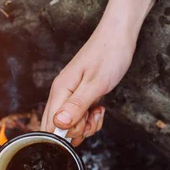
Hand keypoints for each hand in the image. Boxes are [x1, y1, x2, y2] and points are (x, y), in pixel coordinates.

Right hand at [41, 18, 135, 145]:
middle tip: (92, 116)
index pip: (50, 124)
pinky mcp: (80, 96)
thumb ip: (77, 105)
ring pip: (71, 124)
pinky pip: (80, 117)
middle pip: (58, 127)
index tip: (82, 125)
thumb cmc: (109, 55)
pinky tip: (99, 108)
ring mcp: (70, 95)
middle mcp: (61, 94)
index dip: (66, 133)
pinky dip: (91, 119)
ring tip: (97, 111)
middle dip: (77, 131)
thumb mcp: (95, 84)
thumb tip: (59, 124)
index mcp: (60, 90)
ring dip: (86, 125)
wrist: (119, 36)